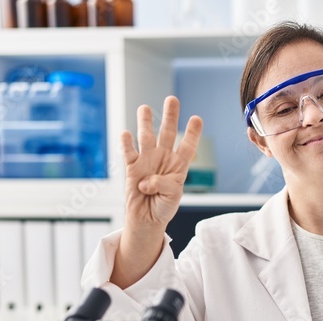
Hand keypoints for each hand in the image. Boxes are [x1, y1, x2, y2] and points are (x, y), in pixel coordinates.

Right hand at [122, 96, 202, 235]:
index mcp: (178, 165)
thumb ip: (165, 184)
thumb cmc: (163, 207)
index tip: (196, 118)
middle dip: (170, 117)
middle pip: (167, 133)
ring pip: (146, 137)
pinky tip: (126, 133)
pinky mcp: (132, 168)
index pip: (187, 146)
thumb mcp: (173, 197)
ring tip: (144, 108)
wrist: (147, 218)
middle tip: (172, 100)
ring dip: (145, 123)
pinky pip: (129, 153)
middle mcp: (163, 158)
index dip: (192, 133)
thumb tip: (147, 179)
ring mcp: (147, 160)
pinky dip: (126, 144)